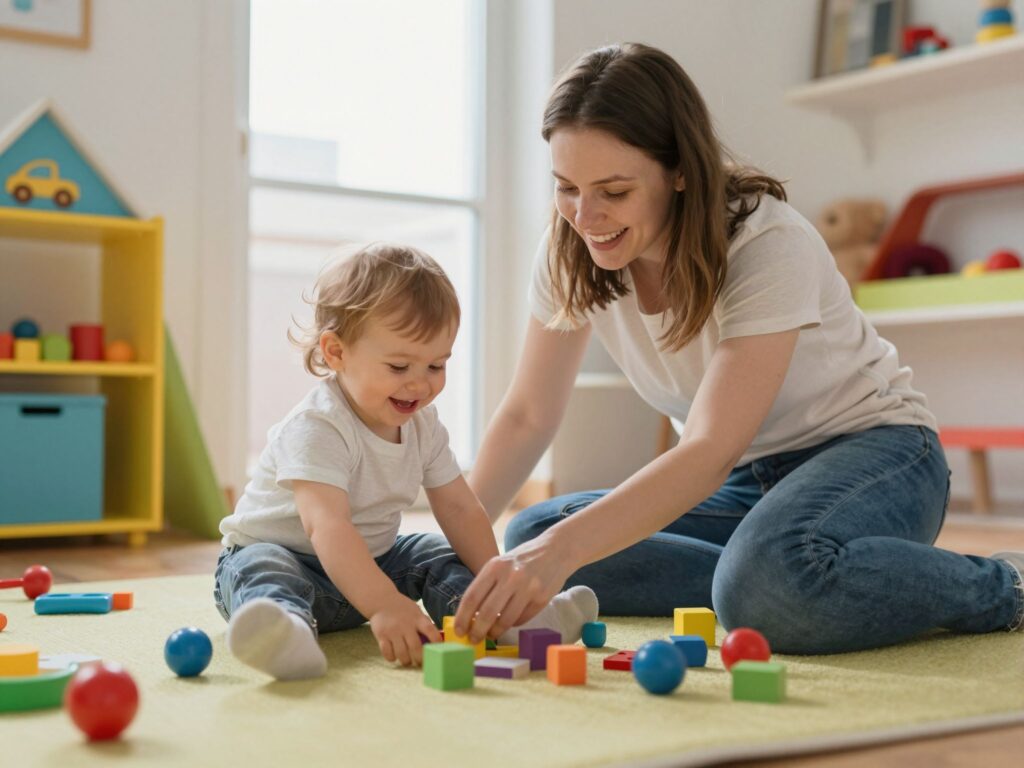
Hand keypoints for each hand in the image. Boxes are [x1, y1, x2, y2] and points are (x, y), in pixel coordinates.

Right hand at [368, 594, 441, 666]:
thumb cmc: (403, 609)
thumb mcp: (416, 612)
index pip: (430, 630)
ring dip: (406, 661)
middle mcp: (406, 625)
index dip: (436, 642)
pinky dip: (392, 658)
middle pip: (415, 647)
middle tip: (421, 663)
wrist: (381, 600)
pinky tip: (394, 656)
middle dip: (420, 659)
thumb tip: (437, 640)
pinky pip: (388, 653)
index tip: (439, 650)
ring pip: (401, 654)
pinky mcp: (382, 636)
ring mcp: (393, 631)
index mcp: (417, 618)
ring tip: (408, 661)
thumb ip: (425, 624)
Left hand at [454, 534, 571, 643]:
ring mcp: (528, 588)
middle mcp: (511, 576)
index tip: (458, 631)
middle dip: (477, 631)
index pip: (472, 597)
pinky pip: (522, 619)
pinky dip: (512, 625)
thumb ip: (486, 585)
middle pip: (487, 613)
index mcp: (495, 566)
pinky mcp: (542, 598)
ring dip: (495, 632)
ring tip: (491, 634)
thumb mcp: (500, 564)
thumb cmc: (522, 560)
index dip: (462, 618)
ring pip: (506, 620)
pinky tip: (509, 622)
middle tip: (473, 640)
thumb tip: (469, 616)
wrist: (556, 550)